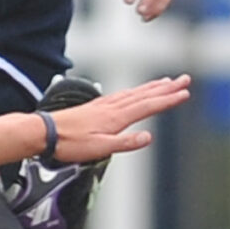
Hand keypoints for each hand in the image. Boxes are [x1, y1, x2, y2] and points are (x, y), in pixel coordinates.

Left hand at [43, 75, 191, 162]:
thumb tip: (148, 137)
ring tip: (166, 82)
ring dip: (152, 87)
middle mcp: (111, 107)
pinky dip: (134, 91)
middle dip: (166, 88)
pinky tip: (135, 92)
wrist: (44, 133)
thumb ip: (124, 143)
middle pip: (144, 95)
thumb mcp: (99, 148)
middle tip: (184, 80)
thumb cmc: (69, 143)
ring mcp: (103, 105)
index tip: (185, 93)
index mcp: (115, 117)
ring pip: (134, 93)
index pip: (148, 106)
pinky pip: (122, 95)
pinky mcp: (95, 107)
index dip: (167, 100)